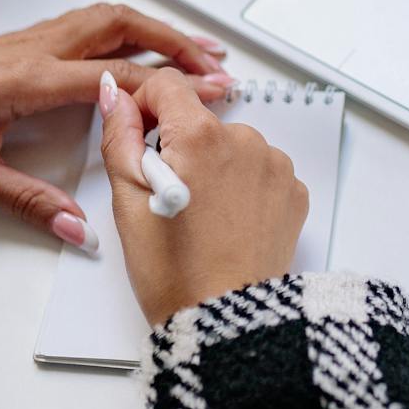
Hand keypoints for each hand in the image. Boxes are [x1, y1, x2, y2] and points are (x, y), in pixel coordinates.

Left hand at [0, 3, 233, 249]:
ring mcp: (25, 42)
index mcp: (26, 78)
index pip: (115, 77)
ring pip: (103, 19)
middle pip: (120, 27)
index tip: (211, 93)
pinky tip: (134, 48)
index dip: (169, 85)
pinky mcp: (16, 46)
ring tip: (192, 48)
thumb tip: (76, 228)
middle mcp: (32, 50)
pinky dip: (122, 31)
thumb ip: (26, 202)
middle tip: (217, 61)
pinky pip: (82, 26)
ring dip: (152, 29)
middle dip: (175, 41)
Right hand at [97, 68, 308, 324]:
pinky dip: (244, 187)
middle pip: (201, 121)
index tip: (138, 135)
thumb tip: (114, 95)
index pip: (168, 87)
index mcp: (200, 136)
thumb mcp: (127, 201)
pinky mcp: (294, 192)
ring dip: (215, 167)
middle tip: (168, 196)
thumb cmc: (175, 272)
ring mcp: (275, 166)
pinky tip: (228, 222)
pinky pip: (261, 172)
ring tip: (200, 215)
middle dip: (180, 147)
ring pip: (232, 146)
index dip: (145, 106)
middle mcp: (245, 141)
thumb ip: (119, 136)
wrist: (226, 321)